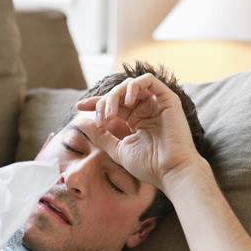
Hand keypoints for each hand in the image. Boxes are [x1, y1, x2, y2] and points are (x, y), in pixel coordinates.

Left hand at [76, 74, 200, 190]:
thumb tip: (82, 123)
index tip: (79, 107)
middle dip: (104, 103)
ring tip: (112, 114)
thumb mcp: (118, 150)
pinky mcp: (167, 99)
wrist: (171, 171)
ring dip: (116, 96)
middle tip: (101, 120)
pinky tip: (127, 101)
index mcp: (136, 121)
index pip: (113, 105)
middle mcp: (146, 110)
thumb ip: (101, 136)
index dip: (96, 103)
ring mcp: (157, 104)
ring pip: (130, 85)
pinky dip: (134, 86)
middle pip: (118, 94)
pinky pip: (149, 80)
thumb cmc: (149, 165)